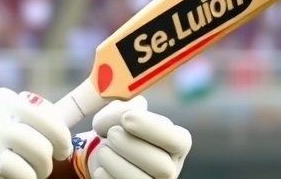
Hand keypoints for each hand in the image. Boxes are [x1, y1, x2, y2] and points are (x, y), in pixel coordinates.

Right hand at [0, 86, 71, 178]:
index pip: (50, 120)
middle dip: (48, 160)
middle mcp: (7, 119)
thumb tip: (39, 123)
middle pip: (46, 145)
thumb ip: (11, 108)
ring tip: (30, 173)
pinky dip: (23, 178)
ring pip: (37, 162)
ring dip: (38, 172)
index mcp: (9, 101)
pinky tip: (16, 177)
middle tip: (44, 165)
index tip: (62, 148)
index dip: (62, 138)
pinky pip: (19, 174)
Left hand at [71, 96, 191, 178]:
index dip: (153, 128)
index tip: (125, 117)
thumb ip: (123, 109)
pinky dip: (106, 176)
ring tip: (103, 150)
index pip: (179, 140)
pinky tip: (101, 167)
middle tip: (112, 133)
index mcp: (175, 145)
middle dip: (131, 146)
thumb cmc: (116, 130)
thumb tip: (131, 110)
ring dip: (116, 162)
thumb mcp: (118, 114)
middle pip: (162, 166)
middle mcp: (169, 169)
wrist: (102, 154)